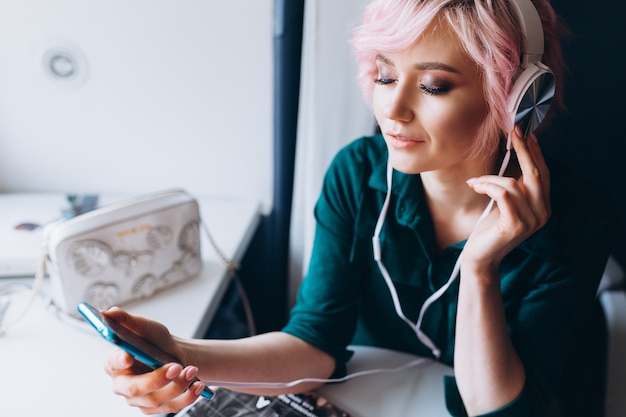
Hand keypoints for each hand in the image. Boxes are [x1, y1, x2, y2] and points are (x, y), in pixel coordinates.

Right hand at [102, 307, 204, 413]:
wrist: (174, 355)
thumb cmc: (155, 342)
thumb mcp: (144, 327)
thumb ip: (126, 320)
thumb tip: (108, 312)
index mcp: (115, 364)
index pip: (112, 364)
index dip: (119, 361)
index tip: (129, 355)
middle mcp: (123, 386)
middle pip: (135, 388)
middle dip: (157, 379)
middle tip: (176, 366)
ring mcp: (138, 400)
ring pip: (156, 399)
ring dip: (178, 385)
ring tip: (193, 370)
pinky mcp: (155, 408)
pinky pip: (171, 407)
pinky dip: (187, 396)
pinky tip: (198, 386)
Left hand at [463, 126, 550, 274]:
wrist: (481, 256)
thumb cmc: (490, 228)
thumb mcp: (505, 203)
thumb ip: (514, 186)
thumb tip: (513, 154)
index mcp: (543, 206)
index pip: (544, 174)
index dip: (536, 153)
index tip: (526, 134)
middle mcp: (543, 213)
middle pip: (536, 174)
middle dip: (523, 150)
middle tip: (513, 132)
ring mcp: (532, 220)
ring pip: (513, 184)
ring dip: (490, 179)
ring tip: (476, 182)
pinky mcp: (516, 225)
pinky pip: (503, 194)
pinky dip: (487, 186)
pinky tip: (475, 186)